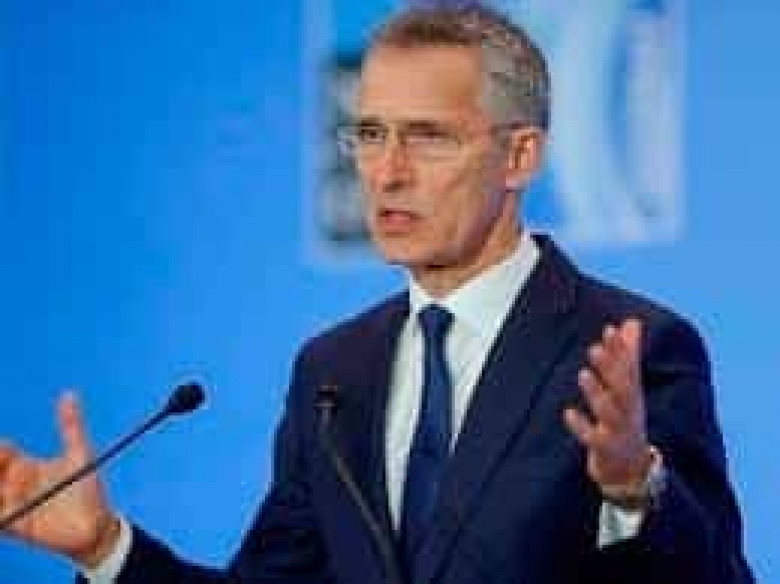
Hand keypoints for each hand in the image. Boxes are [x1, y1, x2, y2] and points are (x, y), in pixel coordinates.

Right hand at [0, 392, 119, 567]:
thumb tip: (69, 394)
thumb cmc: (87, 486)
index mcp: (23, 465)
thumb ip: (71, 425)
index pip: (0, 452)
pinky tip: (1, 505)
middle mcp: (12, 484)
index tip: (0, 447)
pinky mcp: (13, 526)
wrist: (96, 522)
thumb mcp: (80, 453)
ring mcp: (11, 504)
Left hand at [563, 319, 653, 499]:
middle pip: (623, 387)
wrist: (632, 469)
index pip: (629, 368)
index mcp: (631, 393)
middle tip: (595, 348)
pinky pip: (593, 438)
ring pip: (610, 411)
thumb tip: (632, 321)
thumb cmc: (625, 419)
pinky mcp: (605, 449)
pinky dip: (582, 426)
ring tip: (583, 374)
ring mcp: (618, 429)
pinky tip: (568, 412)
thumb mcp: (628, 387)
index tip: (609, 329)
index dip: (620, 350)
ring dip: (597, 393)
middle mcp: (628, 409)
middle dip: (611, 367)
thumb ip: (628, 354)